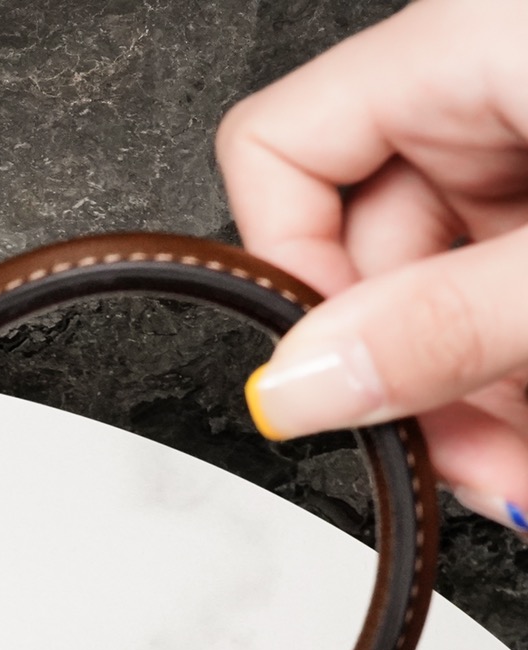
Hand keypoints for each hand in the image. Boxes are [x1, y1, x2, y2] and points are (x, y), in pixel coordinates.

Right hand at [217, 0, 527, 530]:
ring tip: (519, 468)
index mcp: (471, 45)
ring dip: (472, 411)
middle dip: (411, 383)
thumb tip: (294, 390)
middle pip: (368, 255)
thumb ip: (439, 324)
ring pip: (443, 302)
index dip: (287, 275)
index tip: (338, 380)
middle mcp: (498, 89)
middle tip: (462, 463)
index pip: (280, 150)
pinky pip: (506, 308)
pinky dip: (518, 387)